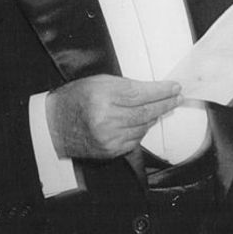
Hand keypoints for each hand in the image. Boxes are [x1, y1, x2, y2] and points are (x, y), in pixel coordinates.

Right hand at [46, 75, 181, 159]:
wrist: (54, 125)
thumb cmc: (76, 99)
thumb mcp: (98, 82)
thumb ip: (125, 86)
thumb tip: (152, 91)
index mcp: (103, 97)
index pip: (141, 93)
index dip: (162, 91)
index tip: (175, 87)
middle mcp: (107, 119)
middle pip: (147, 111)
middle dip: (166, 103)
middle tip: (177, 97)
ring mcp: (109, 137)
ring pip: (144, 126)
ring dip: (156, 116)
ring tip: (164, 107)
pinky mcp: (110, 150)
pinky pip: (136, 139)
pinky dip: (143, 129)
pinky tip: (146, 121)